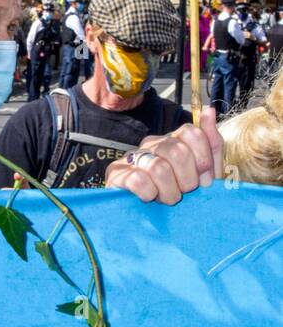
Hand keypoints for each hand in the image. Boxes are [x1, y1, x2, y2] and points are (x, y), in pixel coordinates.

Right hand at [104, 106, 221, 204]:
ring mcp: (132, 157)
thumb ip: (211, 143)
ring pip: (159, 168)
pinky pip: (139, 180)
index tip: (205, 181)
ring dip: (169, 192)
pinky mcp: (116, 173)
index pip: (192, 133)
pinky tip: (148, 197)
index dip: (204, 160)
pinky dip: (149, 193)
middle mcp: (151, 144)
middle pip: (177, 151)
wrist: (146, 217)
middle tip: (183, 192)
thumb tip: (210, 109)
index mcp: (173, 140)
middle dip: (187, 180)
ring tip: (165, 198)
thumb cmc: (178, 193)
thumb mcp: (203, 173)